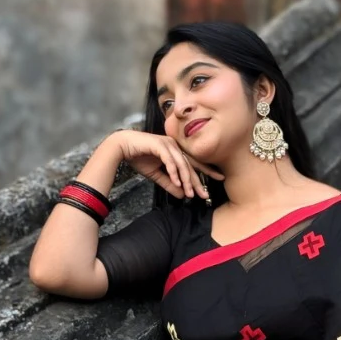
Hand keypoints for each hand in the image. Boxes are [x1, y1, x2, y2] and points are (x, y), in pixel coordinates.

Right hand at [110, 129, 224, 200]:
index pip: (194, 163)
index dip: (207, 171)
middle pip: (190, 165)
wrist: (121, 146)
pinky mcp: (159, 144)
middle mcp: (175, 146)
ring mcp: (168, 144)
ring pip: (182, 164)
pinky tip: (177, 182)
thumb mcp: (156, 174)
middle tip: (205, 194)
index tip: (219, 179)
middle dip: (198, 181)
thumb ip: (169, 183)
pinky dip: (174, 172)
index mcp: (176, 151)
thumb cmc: (138, 157)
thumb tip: (182, 195)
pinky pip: (170, 160)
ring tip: (190, 193)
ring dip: (186, 179)